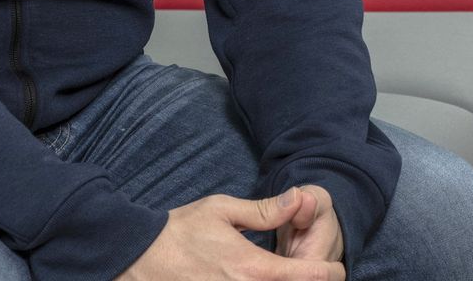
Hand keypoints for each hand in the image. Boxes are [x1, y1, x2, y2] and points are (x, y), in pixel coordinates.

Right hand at [116, 192, 343, 280]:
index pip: (308, 277)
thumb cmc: (179, 232)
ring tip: (287, 275)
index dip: (329, 273)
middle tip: (313, 272)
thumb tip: (300, 199)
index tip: (336, 269)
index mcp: (253, 268)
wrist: (136, 259)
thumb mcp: (222, 210)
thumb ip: (265, 210)